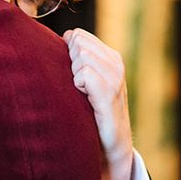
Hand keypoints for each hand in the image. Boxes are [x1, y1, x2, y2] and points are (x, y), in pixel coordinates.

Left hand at [63, 29, 132, 179]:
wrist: (110, 144)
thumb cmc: (91, 110)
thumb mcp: (88, 79)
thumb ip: (78, 58)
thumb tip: (63, 37)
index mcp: (111, 57)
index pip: (78, 35)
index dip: (68, 51)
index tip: (73, 73)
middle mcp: (116, 64)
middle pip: (77, 43)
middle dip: (70, 62)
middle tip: (78, 85)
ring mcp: (115, 77)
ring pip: (80, 56)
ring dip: (74, 75)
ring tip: (82, 92)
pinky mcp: (109, 92)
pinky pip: (84, 74)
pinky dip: (77, 85)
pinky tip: (85, 98)